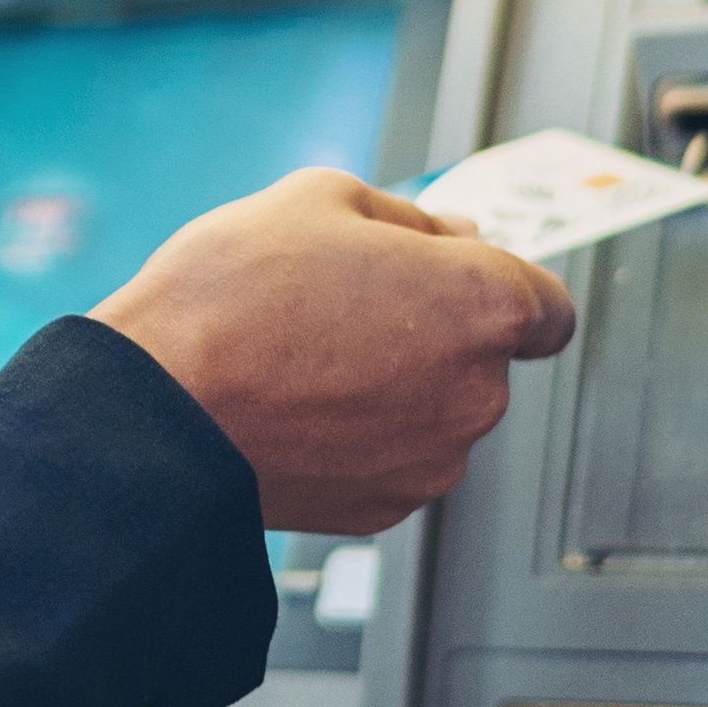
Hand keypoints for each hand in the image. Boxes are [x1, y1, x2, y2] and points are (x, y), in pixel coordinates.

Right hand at [89, 168, 576, 534]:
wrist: (158, 410)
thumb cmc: (230, 300)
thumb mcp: (318, 198)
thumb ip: (411, 216)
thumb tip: (451, 237)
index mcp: (483, 304)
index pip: (549, 305)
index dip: (499, 285)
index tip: (454, 280)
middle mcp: (478, 393)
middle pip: (483, 355)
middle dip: (432, 327)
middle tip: (344, 301)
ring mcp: (434, 459)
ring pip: (437, 410)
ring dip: (396, 384)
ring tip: (305, 354)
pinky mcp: (386, 507)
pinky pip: (394, 458)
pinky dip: (362, 436)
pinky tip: (298, 405)